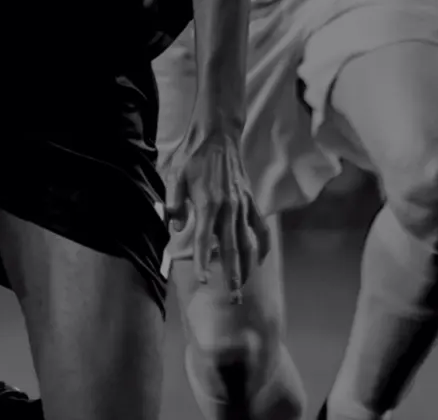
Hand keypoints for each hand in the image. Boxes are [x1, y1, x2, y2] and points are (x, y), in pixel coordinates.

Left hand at [164, 131, 265, 299]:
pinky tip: (260, 261)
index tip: (204, 281)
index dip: (203, 262)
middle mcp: (228, 209)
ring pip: (248, 243)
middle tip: (234, 298)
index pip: (203, 240)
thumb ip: (174, 203)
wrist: (218, 137)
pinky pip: (260, 228)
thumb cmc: (192, 157)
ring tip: (244, 286)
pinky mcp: (251, 202)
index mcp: (207, 204)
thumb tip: (177, 228)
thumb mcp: (174, 176)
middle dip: (232, 276)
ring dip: (247, 266)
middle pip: (231, 249)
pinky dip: (263, 245)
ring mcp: (242, 206)